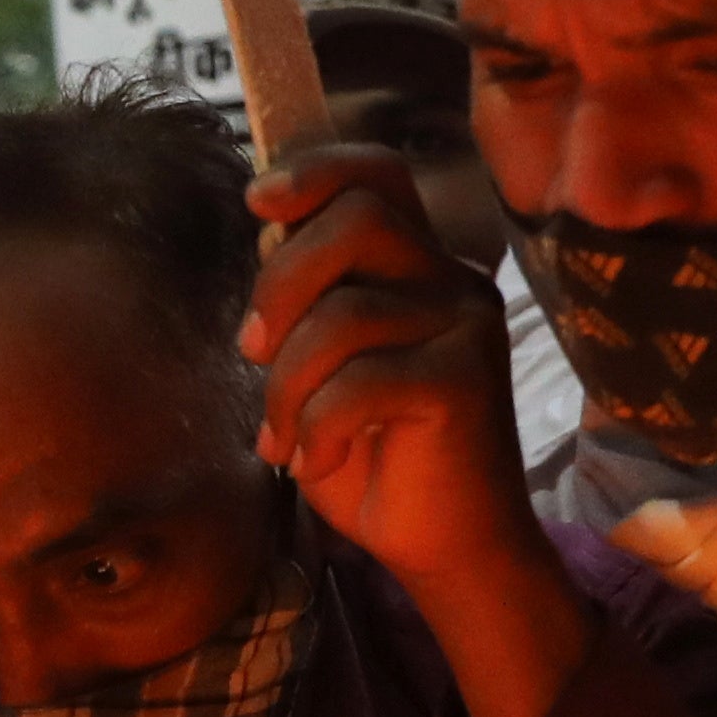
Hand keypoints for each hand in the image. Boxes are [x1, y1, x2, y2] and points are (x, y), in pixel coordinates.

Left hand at [239, 127, 551, 609]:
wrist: (444, 545)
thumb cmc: (376, 456)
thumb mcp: (323, 367)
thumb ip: (308, 299)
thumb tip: (269, 234)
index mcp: (416, 265)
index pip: (377, 175)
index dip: (315, 171)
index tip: (258, 203)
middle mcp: (450, 280)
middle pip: (357, 219)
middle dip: (280, 282)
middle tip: (252, 350)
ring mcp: (465, 327)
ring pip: (345, 311)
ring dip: (286, 383)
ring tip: (282, 437)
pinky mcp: (465, 381)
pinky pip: (360, 382)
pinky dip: (317, 428)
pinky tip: (318, 461)